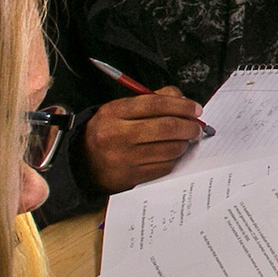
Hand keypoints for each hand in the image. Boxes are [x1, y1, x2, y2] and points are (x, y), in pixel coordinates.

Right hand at [83, 87, 202, 192]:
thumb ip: (152, 100)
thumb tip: (184, 102)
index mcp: (114, 112)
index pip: (156, 104)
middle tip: (196, 127)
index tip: (195, 109)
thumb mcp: (121, 109)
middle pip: (166, 127)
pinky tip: (172, 153)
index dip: (182, 105)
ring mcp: (123, 158)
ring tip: (184, 140)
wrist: (81, 160)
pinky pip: (164, 166)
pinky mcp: (130, 177)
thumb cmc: (108, 131)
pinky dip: (174, 159)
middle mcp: (117, 134)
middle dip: (189, 126)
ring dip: (184, 144)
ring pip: (169, 149)